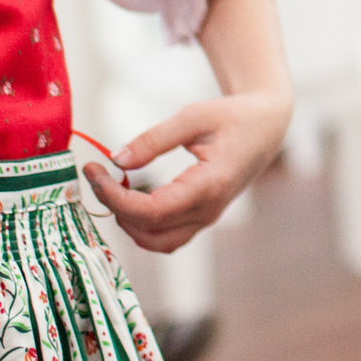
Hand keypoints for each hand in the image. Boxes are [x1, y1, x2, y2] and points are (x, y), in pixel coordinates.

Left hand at [86, 87, 291, 253]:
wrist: (267, 127)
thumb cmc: (234, 117)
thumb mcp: (193, 117)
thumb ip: (154, 139)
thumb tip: (116, 159)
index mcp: (209, 186)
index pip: (151, 211)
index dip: (114, 197)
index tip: (93, 171)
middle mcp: (209, 210)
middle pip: (149, 233)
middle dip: (114, 210)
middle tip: (96, 176)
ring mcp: (207, 218)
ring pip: (158, 243)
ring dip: (128, 222)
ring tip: (112, 187)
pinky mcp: (202, 217)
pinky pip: (167, 236)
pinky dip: (143, 224)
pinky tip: (130, 195)